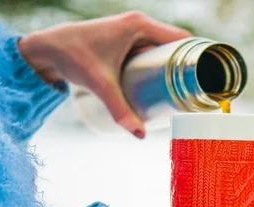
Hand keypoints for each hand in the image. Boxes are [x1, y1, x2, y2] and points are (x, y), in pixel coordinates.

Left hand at [18, 12, 190, 138]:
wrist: (46, 49)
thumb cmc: (71, 57)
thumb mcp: (100, 85)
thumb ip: (120, 110)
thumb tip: (139, 135)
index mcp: (140, 25)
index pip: (181, 37)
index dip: (197, 55)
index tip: (207, 76)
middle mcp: (139, 24)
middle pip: (175, 44)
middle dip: (187, 66)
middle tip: (195, 91)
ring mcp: (132, 31)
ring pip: (163, 48)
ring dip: (174, 66)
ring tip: (185, 90)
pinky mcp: (125, 40)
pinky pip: (151, 49)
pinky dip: (159, 64)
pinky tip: (163, 82)